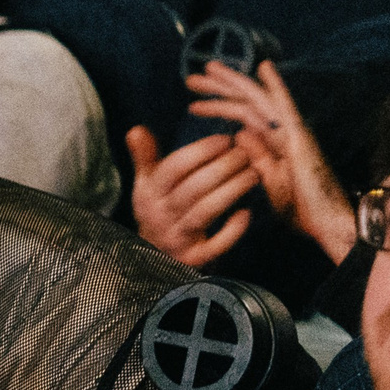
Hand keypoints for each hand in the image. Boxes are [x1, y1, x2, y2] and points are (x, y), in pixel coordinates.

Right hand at [127, 125, 256, 265]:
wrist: (153, 258)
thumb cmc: (157, 211)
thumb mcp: (146, 185)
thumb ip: (144, 157)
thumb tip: (136, 130)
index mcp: (149, 195)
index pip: (173, 169)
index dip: (201, 152)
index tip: (225, 140)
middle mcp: (159, 217)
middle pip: (193, 188)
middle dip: (223, 168)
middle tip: (245, 154)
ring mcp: (176, 239)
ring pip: (205, 212)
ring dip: (232, 191)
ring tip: (253, 174)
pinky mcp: (193, 259)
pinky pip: (215, 245)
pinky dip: (232, 230)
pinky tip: (246, 212)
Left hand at [183, 59, 356, 261]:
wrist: (328, 225)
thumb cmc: (303, 208)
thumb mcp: (269, 180)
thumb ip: (256, 157)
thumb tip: (239, 133)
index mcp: (272, 143)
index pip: (242, 117)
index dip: (219, 106)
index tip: (193, 104)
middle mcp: (282, 132)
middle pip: (246, 102)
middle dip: (219, 88)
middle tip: (191, 79)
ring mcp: (292, 133)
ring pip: (258, 100)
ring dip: (232, 84)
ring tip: (207, 69)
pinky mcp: (300, 139)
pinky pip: (285, 108)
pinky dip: (275, 87)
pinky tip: (264, 67)